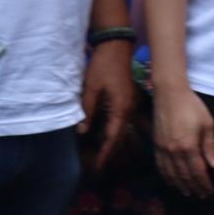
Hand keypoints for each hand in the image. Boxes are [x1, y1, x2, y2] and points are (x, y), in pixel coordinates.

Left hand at [80, 43, 136, 170]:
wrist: (117, 47)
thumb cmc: (103, 66)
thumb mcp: (91, 88)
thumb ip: (88, 111)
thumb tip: (83, 132)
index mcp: (121, 109)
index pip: (113, 138)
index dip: (105, 154)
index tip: (98, 167)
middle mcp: (129, 110)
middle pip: (121, 138)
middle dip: (111, 153)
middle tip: (99, 168)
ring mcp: (131, 105)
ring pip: (124, 131)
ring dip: (114, 144)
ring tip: (104, 157)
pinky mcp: (129, 100)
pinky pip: (124, 122)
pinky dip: (116, 132)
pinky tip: (107, 137)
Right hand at [154, 85, 213, 197]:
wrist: (169, 93)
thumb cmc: (192, 106)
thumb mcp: (207, 124)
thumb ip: (210, 147)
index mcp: (188, 146)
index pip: (197, 172)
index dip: (204, 184)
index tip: (209, 191)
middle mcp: (174, 151)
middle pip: (184, 176)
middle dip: (193, 187)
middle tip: (200, 195)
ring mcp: (162, 149)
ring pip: (170, 174)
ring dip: (179, 185)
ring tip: (187, 192)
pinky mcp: (156, 144)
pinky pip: (160, 166)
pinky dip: (166, 177)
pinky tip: (171, 181)